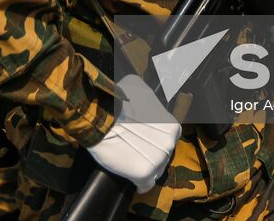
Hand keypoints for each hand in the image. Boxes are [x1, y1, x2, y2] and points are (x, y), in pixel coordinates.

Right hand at [86, 74, 180, 192]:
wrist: (101, 116)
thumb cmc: (118, 100)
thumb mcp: (138, 87)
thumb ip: (148, 99)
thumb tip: (142, 102)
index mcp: (172, 127)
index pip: (168, 140)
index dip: (155, 140)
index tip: (143, 139)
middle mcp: (169, 145)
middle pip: (162, 156)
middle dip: (150, 153)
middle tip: (133, 147)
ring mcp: (158, 161)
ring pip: (154, 171)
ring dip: (144, 166)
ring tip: (129, 159)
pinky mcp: (144, 174)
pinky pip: (144, 185)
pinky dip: (138, 184)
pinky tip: (131, 177)